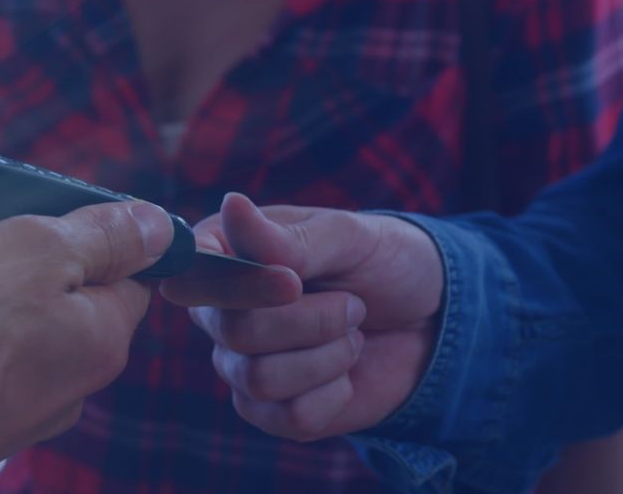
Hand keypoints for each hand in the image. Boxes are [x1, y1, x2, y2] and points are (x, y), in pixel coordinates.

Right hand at [0, 201, 174, 493]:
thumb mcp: (37, 253)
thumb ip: (100, 236)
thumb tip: (157, 226)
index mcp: (102, 339)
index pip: (127, 275)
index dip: (92, 237)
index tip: (44, 221)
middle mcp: (67, 380)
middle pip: (52, 292)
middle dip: (3, 262)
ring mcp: (12, 404)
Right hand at [161, 193, 442, 440]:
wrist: (429, 320)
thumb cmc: (380, 262)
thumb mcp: (346, 236)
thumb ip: (285, 237)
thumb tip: (231, 204)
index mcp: (224, 252)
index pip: (193, 275)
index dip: (239, 286)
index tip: (292, 282)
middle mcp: (219, 310)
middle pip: (235, 332)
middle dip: (313, 321)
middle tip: (354, 303)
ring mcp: (239, 363)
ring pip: (260, 379)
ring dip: (328, 356)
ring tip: (352, 334)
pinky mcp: (267, 410)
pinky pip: (289, 417)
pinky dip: (334, 394)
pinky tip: (346, 373)